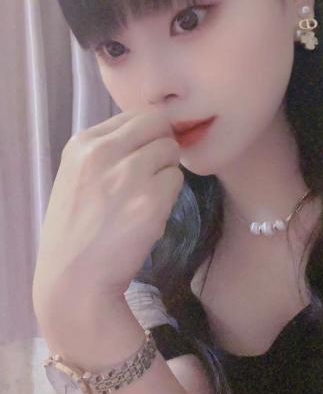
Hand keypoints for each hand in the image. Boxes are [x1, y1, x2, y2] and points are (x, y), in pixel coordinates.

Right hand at [33, 108, 182, 319]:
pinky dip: (170, 196)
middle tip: (153, 174)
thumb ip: (106, 151)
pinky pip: (177, 180)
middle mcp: (104, 152)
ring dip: (166, 172)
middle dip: (162, 146)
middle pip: (159, 125)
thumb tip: (148, 134)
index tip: (142, 156)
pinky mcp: (152, 200)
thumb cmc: (76, 231)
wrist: (75, 278)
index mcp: (83, 143)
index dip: (147, 134)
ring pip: (171, 151)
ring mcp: (129, 174)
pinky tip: (150, 214)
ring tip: (146, 198)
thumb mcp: (76, 176)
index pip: (135, 115)